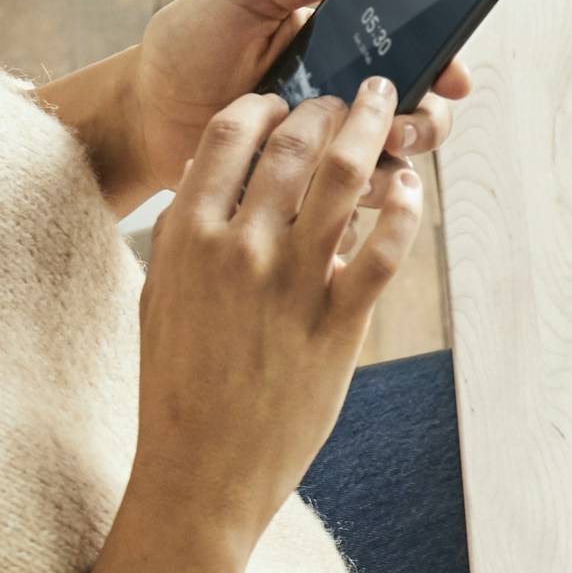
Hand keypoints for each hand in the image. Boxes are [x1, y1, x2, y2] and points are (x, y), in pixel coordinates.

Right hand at [128, 83, 422, 553]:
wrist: (200, 472)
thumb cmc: (177, 388)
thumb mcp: (160, 297)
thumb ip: (188, 236)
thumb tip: (218, 191)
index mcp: (187, 232)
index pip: (232, 131)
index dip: (268, 105)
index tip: (289, 102)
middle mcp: (240, 247)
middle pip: (295, 143)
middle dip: (330, 109)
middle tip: (354, 100)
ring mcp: (291, 285)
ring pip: (345, 178)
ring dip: (375, 134)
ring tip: (393, 114)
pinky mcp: (337, 326)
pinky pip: (383, 248)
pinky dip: (403, 209)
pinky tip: (410, 192)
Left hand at [130, 0, 470, 199]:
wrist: (143, 110)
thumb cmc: (189, 43)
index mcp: (340, 44)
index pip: (411, 52)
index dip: (443, 64)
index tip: (453, 75)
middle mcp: (342, 97)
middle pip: (416, 112)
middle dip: (424, 121)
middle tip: (397, 125)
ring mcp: (325, 148)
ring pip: (391, 162)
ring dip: (392, 161)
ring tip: (369, 155)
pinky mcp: (304, 193)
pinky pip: (350, 205)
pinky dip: (356, 200)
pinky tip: (339, 192)